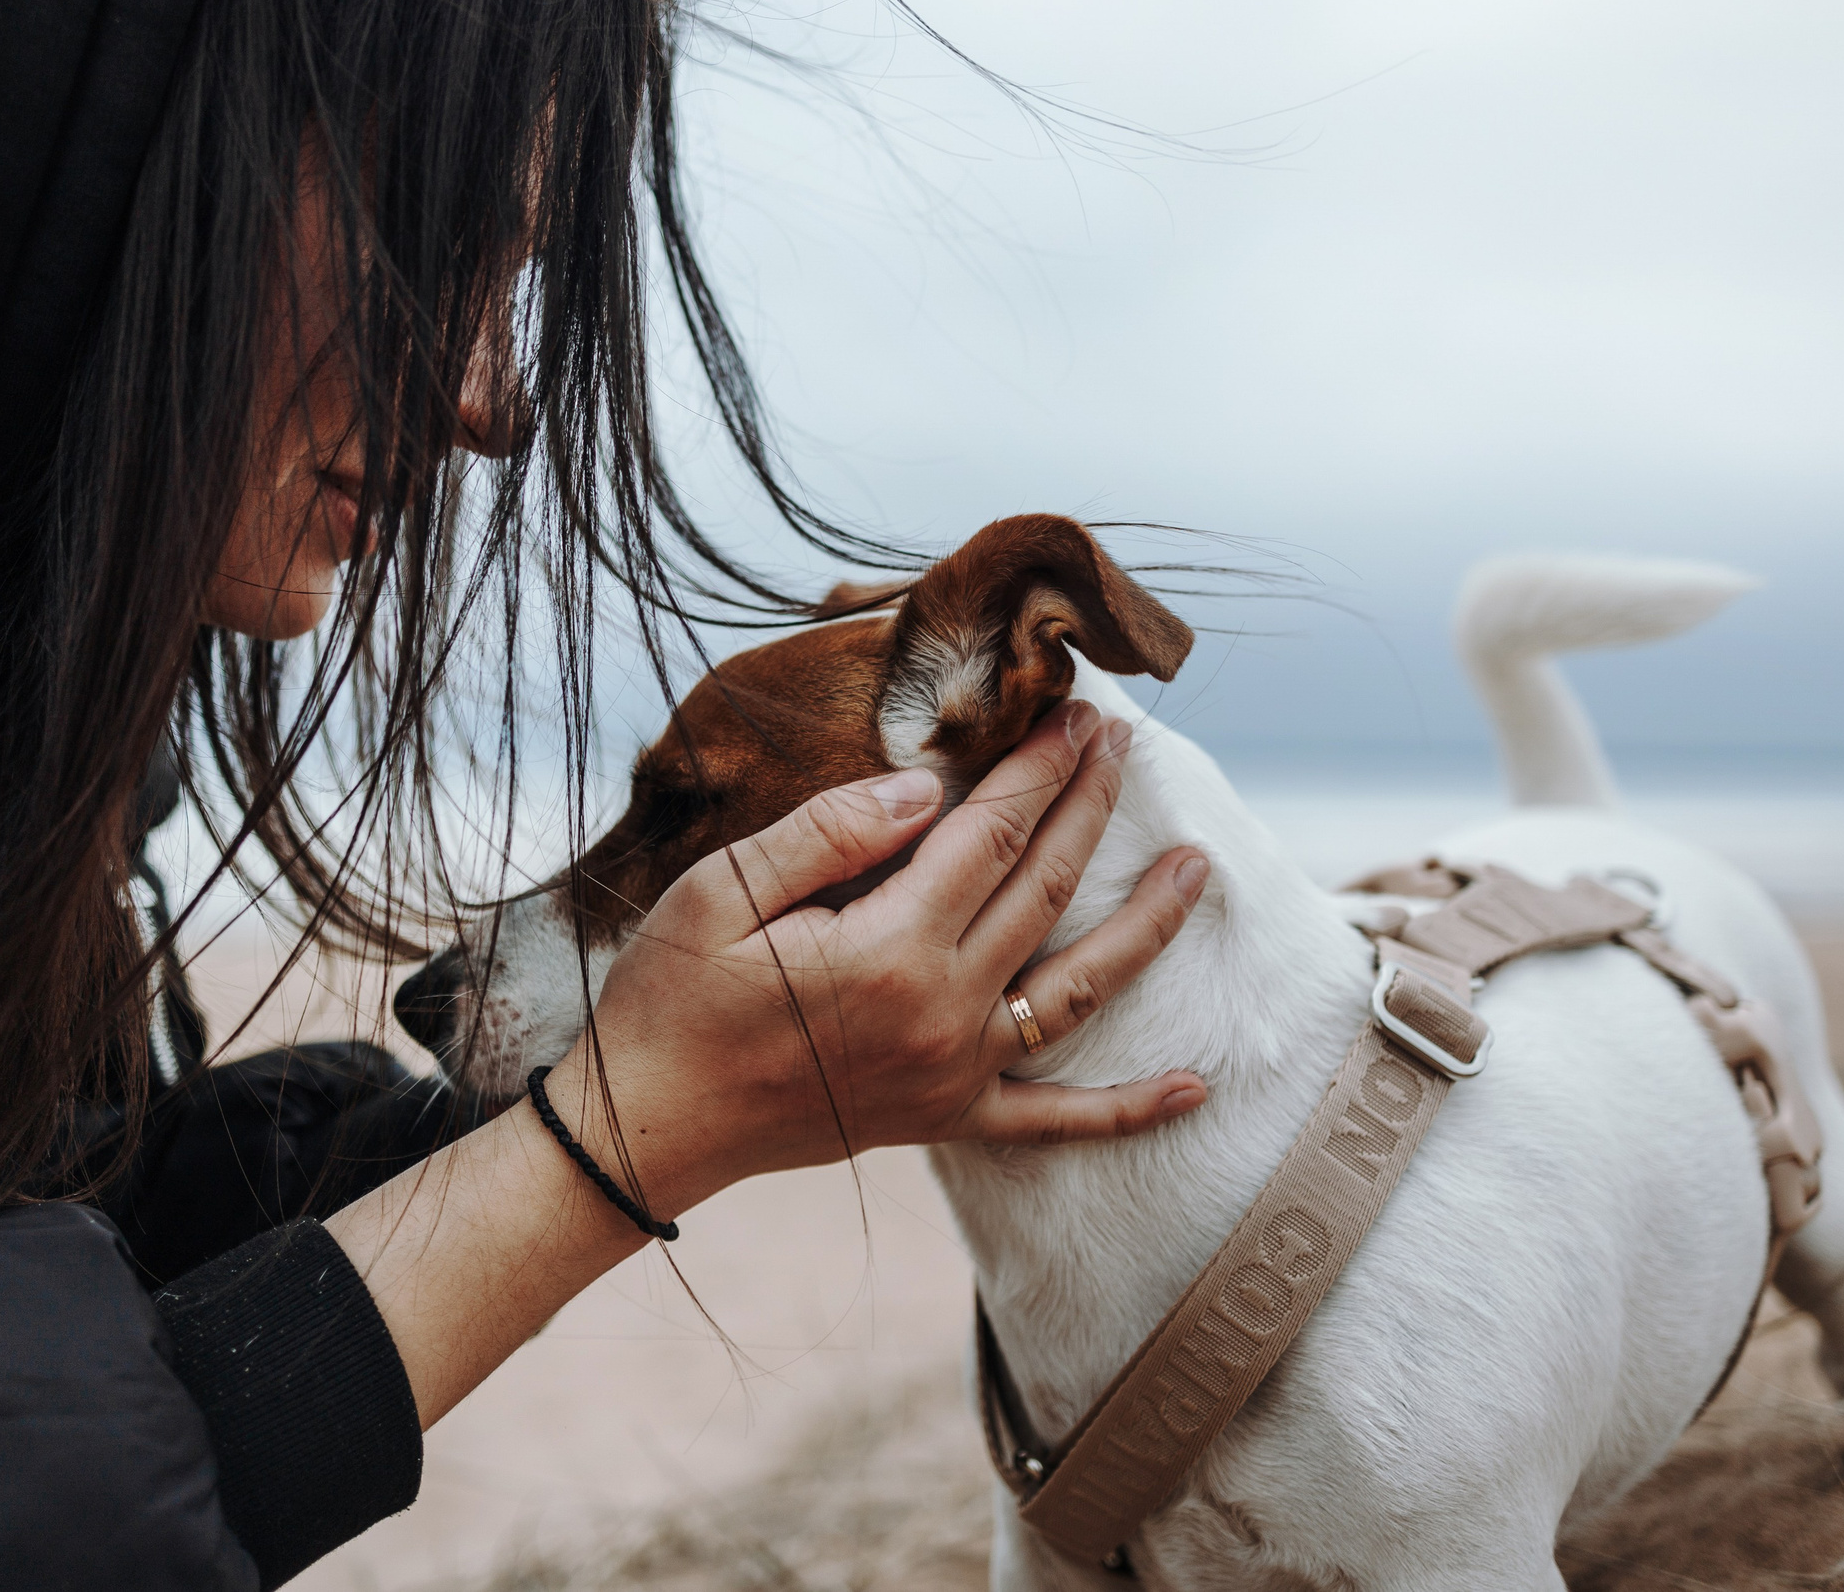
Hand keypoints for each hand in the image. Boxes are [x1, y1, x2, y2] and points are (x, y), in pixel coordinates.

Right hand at [553, 698, 1211, 1214]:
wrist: (645, 1127)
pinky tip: (1195, 1090)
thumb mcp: (723, 891)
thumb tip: (927, 790)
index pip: (994, 834)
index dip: (1041, 769)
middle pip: (1047, 892)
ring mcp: (952, 1072)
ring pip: (1079, 992)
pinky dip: (1128, 1111)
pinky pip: (1054, 1121)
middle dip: (1092, 809)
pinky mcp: (942, 1118)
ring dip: (1147, 929)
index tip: (1077, 716)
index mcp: (891, 946)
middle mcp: (942, 1012)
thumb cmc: (670, 999)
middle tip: (1127, 746)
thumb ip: (831, 832)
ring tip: (1198, 870)